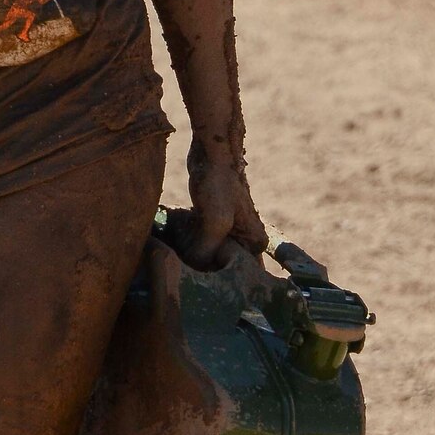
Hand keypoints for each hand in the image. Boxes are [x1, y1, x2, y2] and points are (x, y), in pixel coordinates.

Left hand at [173, 144, 268, 269]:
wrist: (213, 153)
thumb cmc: (219, 183)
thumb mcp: (216, 221)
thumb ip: (208, 248)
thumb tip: (198, 266)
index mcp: (254, 241)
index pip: (241, 273)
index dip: (221, 278)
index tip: (202, 280)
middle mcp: (247, 236)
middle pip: (224, 264)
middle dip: (207, 267)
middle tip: (187, 269)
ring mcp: (231, 227)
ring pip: (212, 252)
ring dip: (197, 255)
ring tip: (181, 256)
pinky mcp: (216, 219)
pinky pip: (204, 239)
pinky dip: (193, 242)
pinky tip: (180, 243)